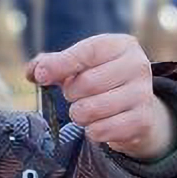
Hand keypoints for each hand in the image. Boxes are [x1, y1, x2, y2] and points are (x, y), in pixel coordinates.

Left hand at [28, 33, 174, 159]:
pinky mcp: (142, 121)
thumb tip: (33, 72)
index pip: (86, 53)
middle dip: (71, 94)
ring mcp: (143, 94)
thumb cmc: (102, 81)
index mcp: (121, 45)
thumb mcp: (81, 65)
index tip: (40, 76)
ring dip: (79, 115)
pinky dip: (92, 131)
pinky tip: (99, 124)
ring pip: (90, 110)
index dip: (59, 65)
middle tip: (76, 96)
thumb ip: (54, 64)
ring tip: (87, 110)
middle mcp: (137, 66)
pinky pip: (100, 130)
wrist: (137, 108)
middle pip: (86, 84)